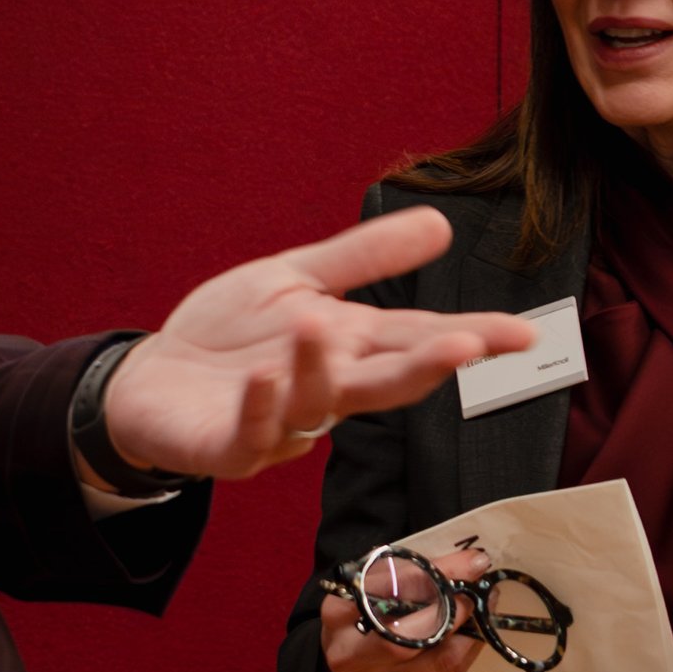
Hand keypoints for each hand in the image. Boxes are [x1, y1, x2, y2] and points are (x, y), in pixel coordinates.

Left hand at [98, 207, 534, 483]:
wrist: (150, 380)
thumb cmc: (229, 336)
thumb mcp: (297, 278)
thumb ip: (364, 257)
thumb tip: (442, 225)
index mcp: (349, 347)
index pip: (418, 339)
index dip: (472, 337)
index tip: (521, 333)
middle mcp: (326, 389)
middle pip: (386, 382)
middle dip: (427, 365)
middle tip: (468, 345)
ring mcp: (281, 422)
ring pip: (316, 405)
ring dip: (322, 369)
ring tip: (320, 324)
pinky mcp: (231, 445)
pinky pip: (252, 434)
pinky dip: (262, 408)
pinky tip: (264, 376)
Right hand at [319, 564, 488, 671]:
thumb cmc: (365, 615)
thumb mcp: (372, 584)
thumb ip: (408, 572)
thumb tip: (464, 563)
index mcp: (338, 613)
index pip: (387, 590)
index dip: (433, 576)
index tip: (471, 561)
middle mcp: (351, 655)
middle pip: (406, 638)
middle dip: (452, 610)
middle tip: (479, 589)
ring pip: (438, 660)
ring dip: (470, 630)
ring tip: (483, 606)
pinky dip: (467, 651)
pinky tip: (474, 633)